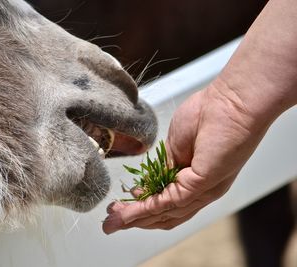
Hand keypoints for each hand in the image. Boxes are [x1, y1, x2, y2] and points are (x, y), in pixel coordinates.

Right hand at [102, 81, 268, 233]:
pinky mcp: (203, 183)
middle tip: (110, 223)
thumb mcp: (176, 145)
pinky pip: (170, 201)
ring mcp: (204, 189)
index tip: (120, 208)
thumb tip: (145, 185)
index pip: (168, 204)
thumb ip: (163, 167)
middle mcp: (202, 191)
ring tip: (113, 221)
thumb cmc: (208, 114)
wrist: (232, 100)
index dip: (143, 209)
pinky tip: (129, 211)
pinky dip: (146, 209)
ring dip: (136, 218)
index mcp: (197, 179)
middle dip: (134, 220)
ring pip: (166, 213)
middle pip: (165, 215)